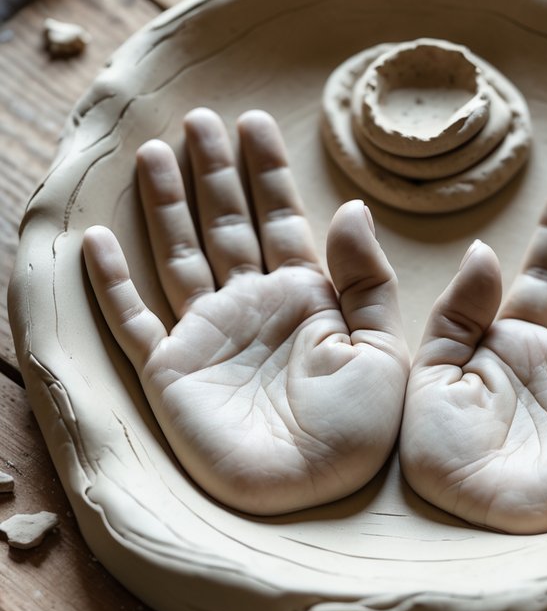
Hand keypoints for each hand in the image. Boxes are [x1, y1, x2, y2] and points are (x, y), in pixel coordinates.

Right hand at [83, 108, 408, 515]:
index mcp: (306, 296)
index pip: (281, 217)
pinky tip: (97, 242)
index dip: (266, 171)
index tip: (253, 123)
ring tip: (153, 152)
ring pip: (180, 253)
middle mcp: (252, 306)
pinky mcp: (172, 371)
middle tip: (198, 119)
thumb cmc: (359, 428)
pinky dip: (113, 283)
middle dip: (213, 171)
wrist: (315, 492)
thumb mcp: (384, 345)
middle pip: (226, 223)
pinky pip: (134, 320)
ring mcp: (208, 335)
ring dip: (166, 204)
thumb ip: (365, 277)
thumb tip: (348, 207)